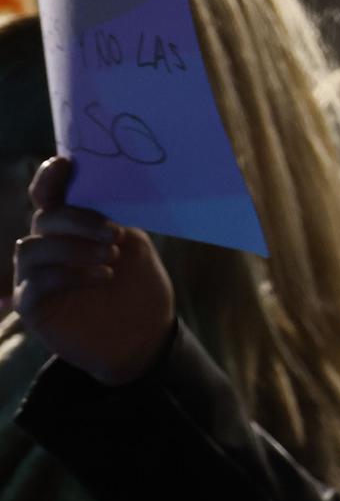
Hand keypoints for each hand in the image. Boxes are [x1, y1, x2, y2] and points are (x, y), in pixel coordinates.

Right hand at [11, 157, 173, 384]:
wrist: (145, 336)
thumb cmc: (139, 288)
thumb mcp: (133, 246)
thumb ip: (112, 218)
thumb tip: (104, 188)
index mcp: (70, 228)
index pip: (49, 196)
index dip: (50, 177)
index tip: (66, 164)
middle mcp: (47, 248)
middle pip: (44, 219)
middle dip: (78, 220)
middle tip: (113, 234)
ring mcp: (34, 276)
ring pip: (32, 248)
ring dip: (73, 248)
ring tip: (110, 258)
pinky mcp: (32, 306)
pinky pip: (34, 282)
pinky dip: (68, 275)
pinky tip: (102, 277)